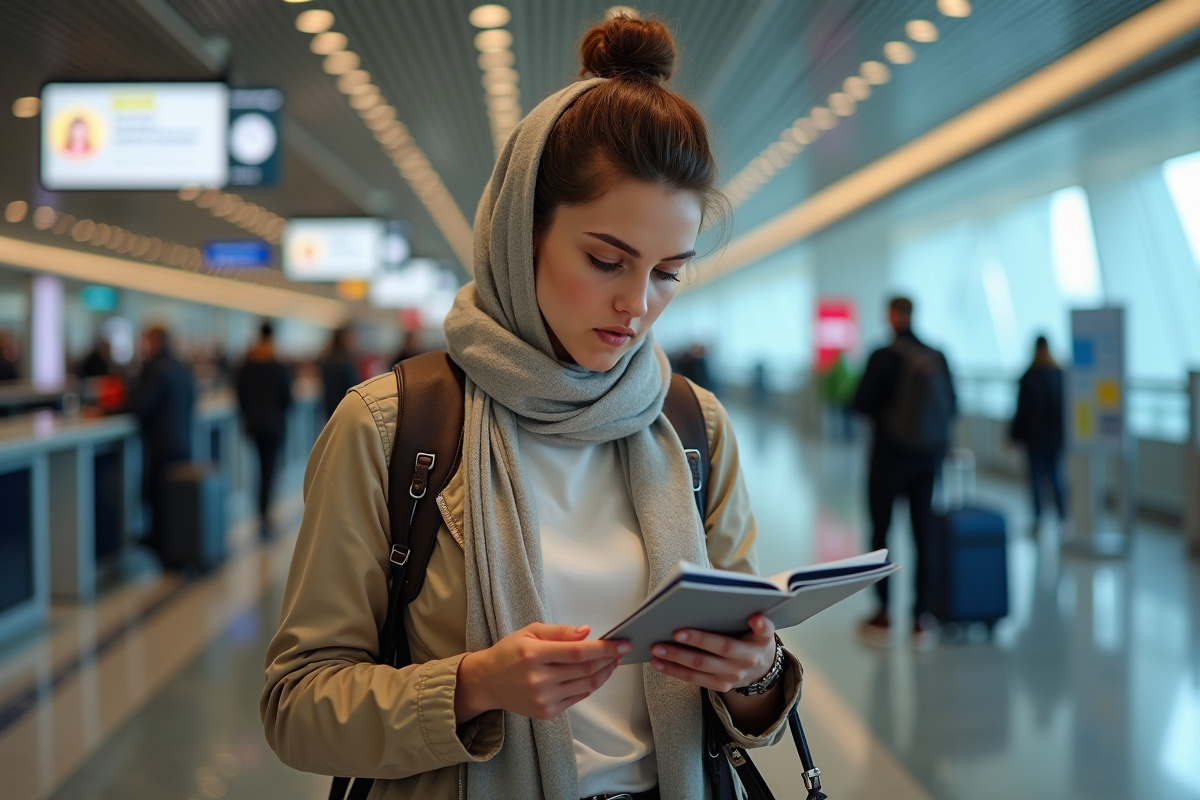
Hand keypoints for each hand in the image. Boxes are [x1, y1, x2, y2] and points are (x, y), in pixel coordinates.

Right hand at [454, 623, 629, 722]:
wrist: (487, 682)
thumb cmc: (509, 652)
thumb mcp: (530, 632)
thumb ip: (559, 632)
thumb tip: (586, 632)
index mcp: (533, 654)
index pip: (577, 652)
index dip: (604, 648)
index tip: (621, 643)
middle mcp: (538, 679)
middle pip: (586, 670)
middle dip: (609, 659)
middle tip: (621, 650)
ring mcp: (543, 699)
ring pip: (586, 686)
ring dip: (604, 673)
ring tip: (612, 661)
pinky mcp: (546, 712)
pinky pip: (578, 698)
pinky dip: (590, 685)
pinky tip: (595, 674)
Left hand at [650, 613, 776, 692]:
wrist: (759, 666)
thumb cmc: (748, 634)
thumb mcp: (755, 622)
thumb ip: (741, 610)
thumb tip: (713, 590)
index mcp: (760, 639)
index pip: (764, 630)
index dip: (761, 625)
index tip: (755, 617)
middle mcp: (749, 658)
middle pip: (722, 648)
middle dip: (697, 640)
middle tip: (674, 631)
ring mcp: (734, 675)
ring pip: (702, 666)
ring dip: (677, 657)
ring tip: (657, 648)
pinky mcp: (721, 686)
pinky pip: (694, 679)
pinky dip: (674, 671)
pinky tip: (659, 663)